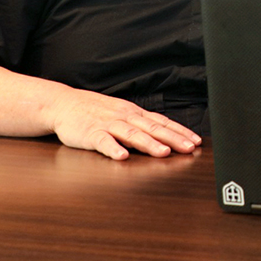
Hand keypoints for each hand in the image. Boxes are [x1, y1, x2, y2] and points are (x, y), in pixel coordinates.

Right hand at [46, 88, 201, 160]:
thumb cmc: (97, 112)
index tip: (197, 141)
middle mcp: (125, 117)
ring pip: (132, 134)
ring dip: (149, 144)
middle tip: (189, 148)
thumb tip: (167, 135)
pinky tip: (122, 157)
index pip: (162, 122)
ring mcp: (108, 124)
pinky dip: (113, 149)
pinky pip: (103, 141)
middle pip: (153, 128)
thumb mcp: (123, 114)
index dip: (180, 131)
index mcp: (135, 114)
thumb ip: (142, 124)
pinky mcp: (90, 133)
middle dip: (173, 138)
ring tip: (163, 153)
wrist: (64, 104)